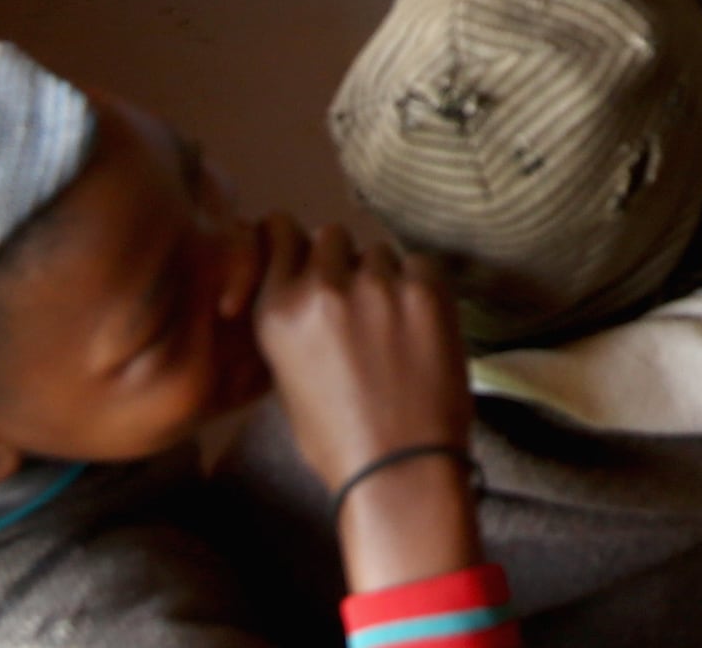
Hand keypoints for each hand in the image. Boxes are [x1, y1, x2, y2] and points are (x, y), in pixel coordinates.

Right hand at [252, 218, 477, 588]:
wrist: (398, 471)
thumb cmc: (339, 438)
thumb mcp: (286, 378)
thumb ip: (293, 319)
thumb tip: (308, 281)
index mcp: (277, 311)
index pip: (279, 231)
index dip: (297, 240)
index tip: (311, 253)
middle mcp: (322, 290)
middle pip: (332, 235)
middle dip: (343, 261)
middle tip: (359, 302)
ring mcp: (375, 287)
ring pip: (378, 251)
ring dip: (384, 276)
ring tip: (392, 328)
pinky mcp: (424, 291)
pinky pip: (420, 263)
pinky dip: (421, 286)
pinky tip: (419, 328)